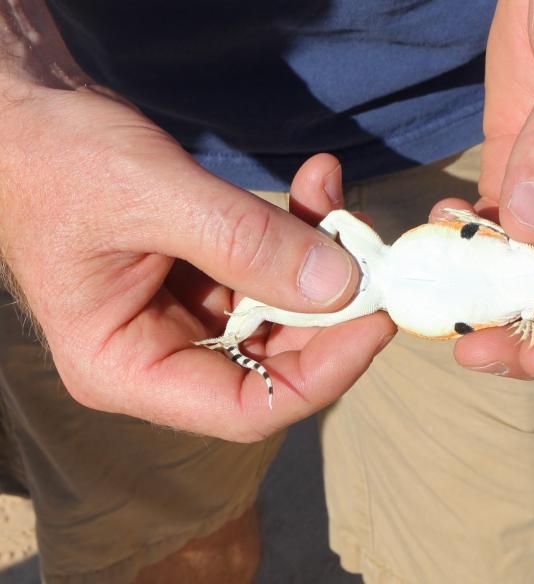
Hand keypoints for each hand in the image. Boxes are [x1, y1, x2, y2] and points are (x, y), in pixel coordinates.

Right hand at [0, 84, 393, 440]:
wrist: (27, 111)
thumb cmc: (57, 157)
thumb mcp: (152, 196)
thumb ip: (246, 243)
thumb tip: (343, 287)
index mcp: (126, 367)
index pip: (244, 408)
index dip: (321, 375)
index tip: (375, 320)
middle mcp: (160, 354)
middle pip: (275, 363)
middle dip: (333, 312)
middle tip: (374, 254)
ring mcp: (186, 315)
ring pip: (283, 312)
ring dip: (323, 261)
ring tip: (342, 202)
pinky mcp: (205, 277)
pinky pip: (270, 268)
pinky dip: (300, 230)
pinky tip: (320, 180)